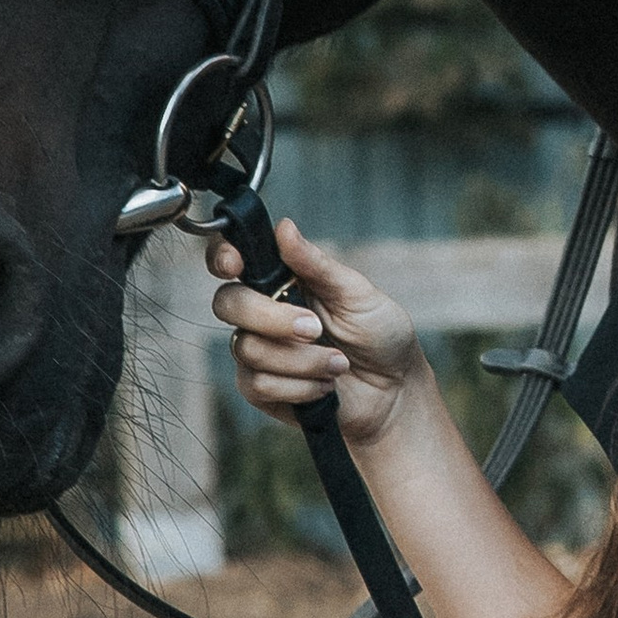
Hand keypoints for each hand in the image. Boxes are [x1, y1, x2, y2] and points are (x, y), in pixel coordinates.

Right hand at [206, 215, 422, 447]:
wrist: (395, 390)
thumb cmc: (380, 334)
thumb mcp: (356, 293)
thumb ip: (316, 264)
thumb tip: (284, 227)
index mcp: (282, 279)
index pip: (232, 260)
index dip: (221, 257)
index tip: (235, 265)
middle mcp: (263, 312)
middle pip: (228, 303)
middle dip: (273, 318)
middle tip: (316, 329)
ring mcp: (259, 351)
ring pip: (247, 348)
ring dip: (301, 360)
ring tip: (338, 363)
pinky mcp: (262, 389)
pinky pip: (259, 385)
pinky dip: (299, 386)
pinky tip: (325, 386)